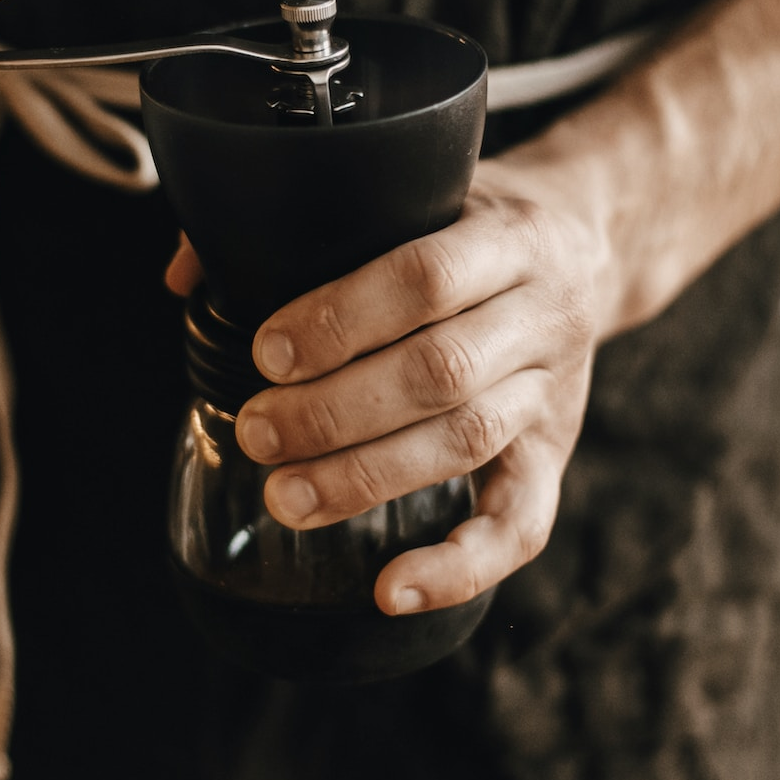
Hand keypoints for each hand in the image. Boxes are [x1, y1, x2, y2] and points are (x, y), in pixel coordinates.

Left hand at [168, 161, 612, 614]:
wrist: (593, 245)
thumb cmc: (470, 219)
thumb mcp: (415, 188)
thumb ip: (304, 221)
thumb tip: (186, 277)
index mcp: (508, 236)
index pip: (427, 277)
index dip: (341, 316)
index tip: (266, 351)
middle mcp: (543, 313)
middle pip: (441, 371)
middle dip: (336, 410)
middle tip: (255, 432)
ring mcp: (554, 390)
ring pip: (466, 440)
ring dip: (368, 478)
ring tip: (287, 496)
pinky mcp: (555, 454)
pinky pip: (521, 525)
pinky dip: (459, 567)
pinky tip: (392, 591)